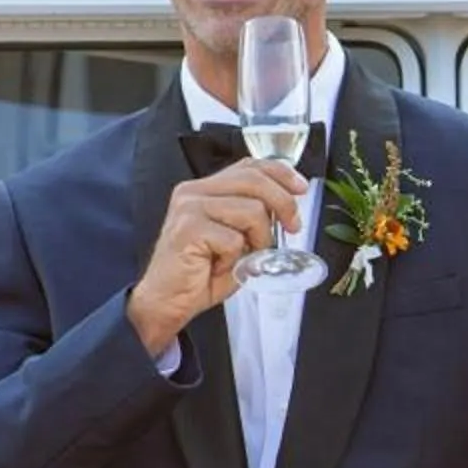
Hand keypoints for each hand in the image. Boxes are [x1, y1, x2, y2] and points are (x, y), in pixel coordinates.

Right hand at [126, 162, 307, 353]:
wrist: (166, 301)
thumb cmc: (199, 273)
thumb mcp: (235, 239)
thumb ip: (253, 218)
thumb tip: (285, 209)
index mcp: (204, 189)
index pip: (249, 166)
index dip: (280, 173)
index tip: (301, 188)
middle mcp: (194, 192)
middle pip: (255, 180)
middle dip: (283, 204)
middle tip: (292, 227)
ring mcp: (189, 208)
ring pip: (251, 211)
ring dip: (258, 240)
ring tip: (241, 257)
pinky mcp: (189, 229)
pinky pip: (234, 240)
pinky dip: (235, 259)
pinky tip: (218, 267)